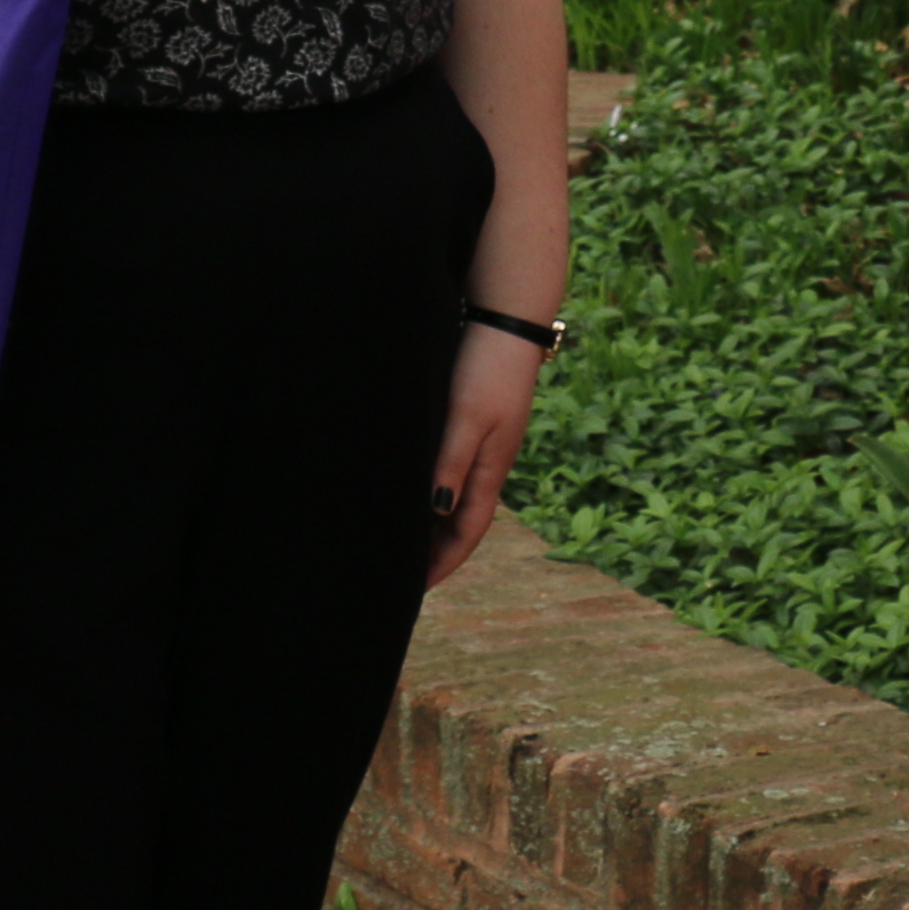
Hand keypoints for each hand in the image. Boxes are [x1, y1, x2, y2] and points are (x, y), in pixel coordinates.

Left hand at [421, 320, 540, 586]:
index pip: (468, 531)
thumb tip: (435, 511)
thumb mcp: (466, 418)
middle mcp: (490, 462)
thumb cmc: (486, 368)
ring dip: (433, 523)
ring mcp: (485, 443)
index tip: (416, 589)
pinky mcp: (476, 422)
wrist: (507, 321)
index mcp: (491, 468)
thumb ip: (451, 462)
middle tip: (401, 575)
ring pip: (456, 496)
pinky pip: (452, 471)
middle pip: (462, 520)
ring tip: (401, 541)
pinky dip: (433, 490)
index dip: (443, 562)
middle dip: (437, 550)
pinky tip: (413, 487)